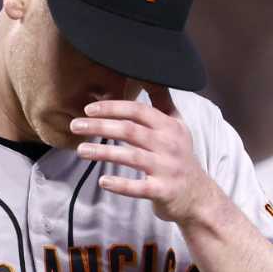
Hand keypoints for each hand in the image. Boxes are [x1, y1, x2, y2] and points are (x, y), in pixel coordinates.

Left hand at [71, 90, 226, 224]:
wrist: (197, 195)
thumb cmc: (180, 158)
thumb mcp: (177, 127)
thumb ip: (163, 103)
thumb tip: (152, 77)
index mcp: (169, 127)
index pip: (138, 110)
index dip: (112, 107)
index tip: (89, 109)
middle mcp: (169, 145)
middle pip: (130, 130)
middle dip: (100, 126)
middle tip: (75, 125)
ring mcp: (167, 168)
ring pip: (131, 157)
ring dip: (103, 152)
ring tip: (80, 150)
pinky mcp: (163, 191)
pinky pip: (139, 187)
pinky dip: (120, 185)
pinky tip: (103, 181)